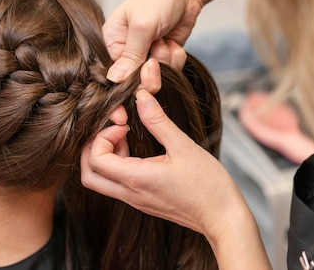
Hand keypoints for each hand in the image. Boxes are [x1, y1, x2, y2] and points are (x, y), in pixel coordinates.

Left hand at [81, 87, 270, 268]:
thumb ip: (158, 120)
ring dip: (105, 157)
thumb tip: (141, 96)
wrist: (224, 219)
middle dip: (93, 149)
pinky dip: (117, 166)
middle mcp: (130, 194)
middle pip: (89, 176)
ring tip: (127, 140)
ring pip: (100, 182)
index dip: (101, 137)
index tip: (123, 125)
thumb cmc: (209, 186)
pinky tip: (138, 152)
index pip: (95, 160)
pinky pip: (116, 185)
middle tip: (114, 131)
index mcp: (136, 179)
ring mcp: (135, 201)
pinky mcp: (143, 202)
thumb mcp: (183, 146)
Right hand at [104, 0, 246, 82]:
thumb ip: (129, 56)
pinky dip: (175, 58)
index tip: (145, 70)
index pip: (114, 73)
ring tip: (165, 40)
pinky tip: (174, 43)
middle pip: (135, 80)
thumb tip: (113, 80)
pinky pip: (170, 71)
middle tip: (160, 49)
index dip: (129, 78)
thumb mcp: (141, 26)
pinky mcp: (164, 55)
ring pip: (155, 77)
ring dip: (166, 61)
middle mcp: (126, 50)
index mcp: (111, 41)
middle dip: (151, 70)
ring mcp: (147, 54)